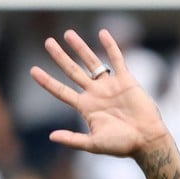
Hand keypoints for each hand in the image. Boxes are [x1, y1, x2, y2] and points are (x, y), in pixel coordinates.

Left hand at [29, 29, 169, 158]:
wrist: (146, 140)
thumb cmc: (121, 145)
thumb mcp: (93, 144)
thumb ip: (72, 139)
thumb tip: (51, 137)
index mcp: (85, 107)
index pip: (61, 91)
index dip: (47, 81)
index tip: (33, 70)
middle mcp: (95, 94)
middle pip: (72, 71)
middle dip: (60, 57)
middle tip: (47, 42)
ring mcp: (110, 86)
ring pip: (91, 62)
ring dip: (80, 47)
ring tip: (68, 34)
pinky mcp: (126, 80)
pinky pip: (117, 59)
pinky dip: (110, 46)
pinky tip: (102, 33)